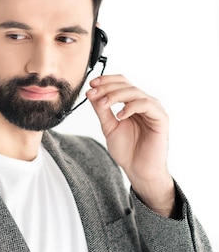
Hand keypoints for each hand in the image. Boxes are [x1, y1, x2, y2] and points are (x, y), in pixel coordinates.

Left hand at [86, 74, 175, 216]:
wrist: (139, 170)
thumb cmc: (127, 150)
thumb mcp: (109, 127)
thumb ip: (102, 110)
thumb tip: (91, 92)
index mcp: (132, 103)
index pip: (121, 83)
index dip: (106, 81)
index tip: (91, 84)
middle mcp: (144, 103)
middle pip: (126, 85)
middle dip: (107, 87)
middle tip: (93, 92)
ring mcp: (153, 109)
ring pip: (135, 92)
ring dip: (116, 95)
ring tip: (103, 105)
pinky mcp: (161, 118)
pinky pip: (146, 104)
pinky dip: (131, 107)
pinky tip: (119, 116)